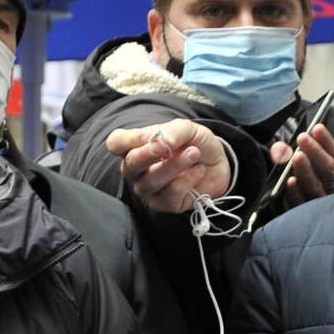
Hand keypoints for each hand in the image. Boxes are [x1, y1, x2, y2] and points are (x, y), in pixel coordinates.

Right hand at [107, 119, 230, 212]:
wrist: (218, 164)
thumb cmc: (194, 144)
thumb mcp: (188, 129)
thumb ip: (173, 131)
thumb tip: (163, 141)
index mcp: (135, 148)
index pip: (115, 143)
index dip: (127, 140)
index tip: (145, 136)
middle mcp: (136, 170)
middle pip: (129, 164)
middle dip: (148, 154)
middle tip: (167, 145)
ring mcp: (147, 189)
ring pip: (151, 181)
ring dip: (175, 165)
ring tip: (194, 153)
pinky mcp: (163, 204)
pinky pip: (170, 193)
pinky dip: (188, 179)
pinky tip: (198, 171)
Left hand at [269, 123, 333, 208]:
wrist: (295, 220)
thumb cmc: (298, 187)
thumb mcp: (297, 169)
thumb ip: (288, 156)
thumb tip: (278, 148)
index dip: (325, 141)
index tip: (316, 128)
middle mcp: (331, 187)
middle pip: (327, 168)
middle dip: (315, 151)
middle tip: (302, 138)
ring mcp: (320, 202)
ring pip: (315, 185)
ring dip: (306, 169)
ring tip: (297, 156)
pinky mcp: (306, 215)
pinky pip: (300, 202)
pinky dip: (295, 191)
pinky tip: (290, 181)